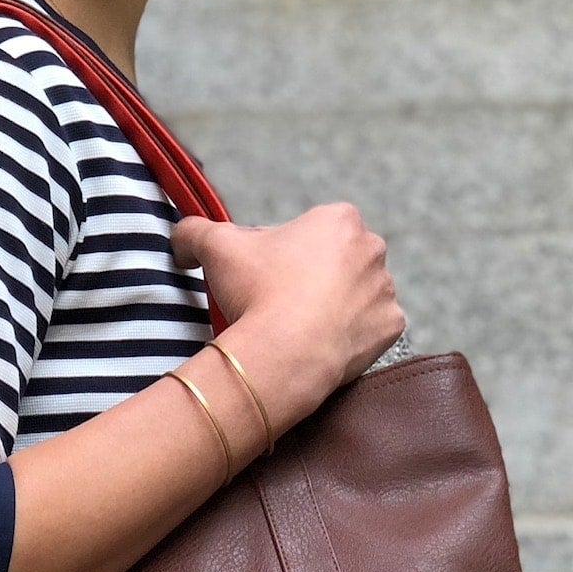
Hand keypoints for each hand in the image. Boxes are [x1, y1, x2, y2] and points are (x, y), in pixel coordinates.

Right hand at [172, 204, 405, 434]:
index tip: (266, 278)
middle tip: (282, 304)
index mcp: (339, 219)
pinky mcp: (392, 327)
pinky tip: (325, 345)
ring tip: (302, 328)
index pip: (311, 231)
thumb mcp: (215, 247)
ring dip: (336, 307)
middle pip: (339, 262)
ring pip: (358, 295)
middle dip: (316, 279)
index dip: (285, 254)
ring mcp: (386, 289)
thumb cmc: (256, 291)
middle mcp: (372, 248)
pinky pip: (372, 329)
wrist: (284, 353)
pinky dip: (352, 337)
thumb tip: (180, 240)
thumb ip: (194, 232)